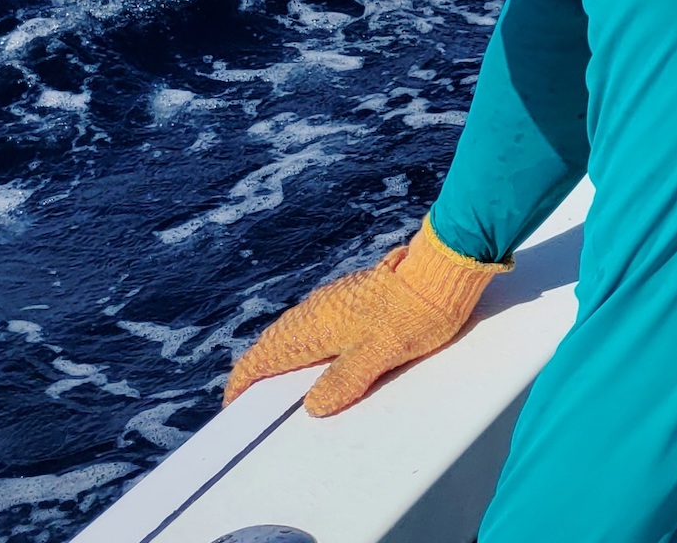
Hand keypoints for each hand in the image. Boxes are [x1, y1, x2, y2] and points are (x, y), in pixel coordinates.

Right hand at [224, 217, 506, 415]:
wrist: (442, 271)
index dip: (244, 381)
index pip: (263, 356)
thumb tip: (314, 405)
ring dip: (281, 354)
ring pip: (294, 330)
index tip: (234, 404)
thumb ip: (343, 382)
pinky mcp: (352, 295)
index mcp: (314, 327)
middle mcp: (317, 310)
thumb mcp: (378, 357)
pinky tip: (318, 353)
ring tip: (279, 381)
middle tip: (252, 399)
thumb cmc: (414, 314)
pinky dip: (305, 341)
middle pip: (273, 343)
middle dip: (259, 370)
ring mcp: (334, 300)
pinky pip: (315, 321)